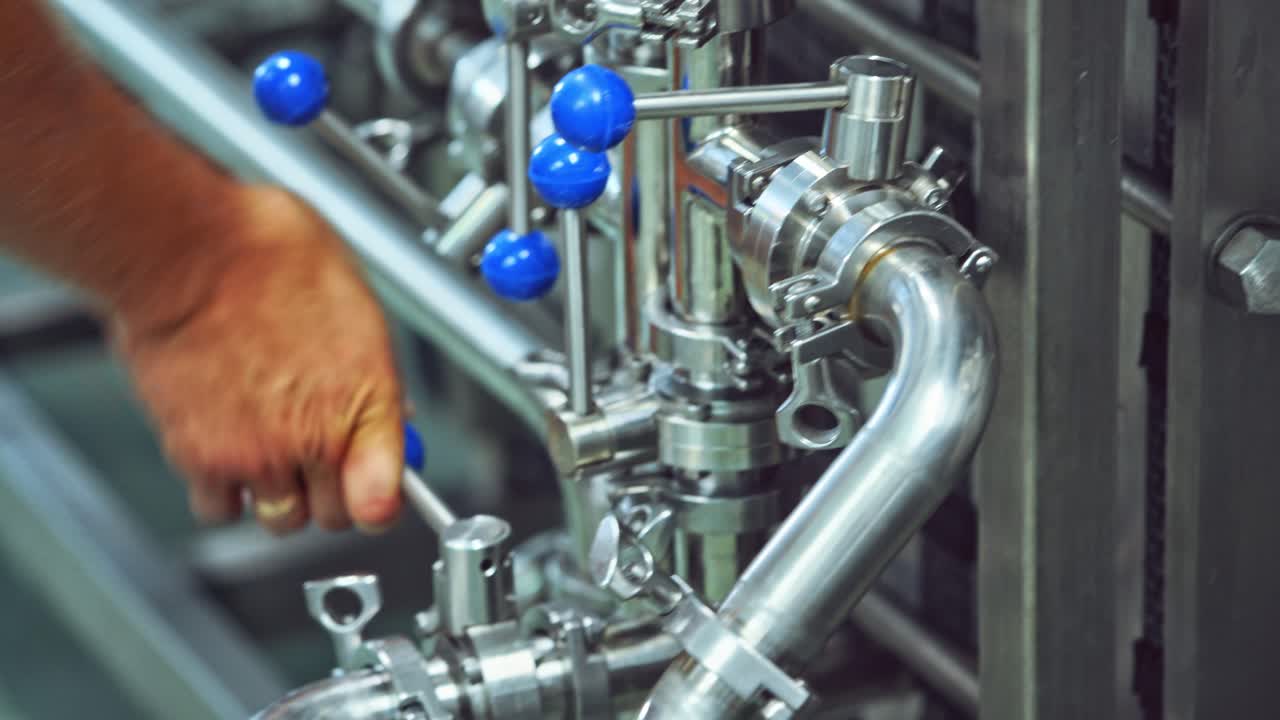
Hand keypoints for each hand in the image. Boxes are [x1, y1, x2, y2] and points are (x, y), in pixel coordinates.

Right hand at [112, 186, 404, 532]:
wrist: (189, 250)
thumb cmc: (269, 255)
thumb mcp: (356, 304)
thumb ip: (371, 372)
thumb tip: (386, 409)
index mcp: (366, 398)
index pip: (386, 499)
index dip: (381, 502)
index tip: (375, 494)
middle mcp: (314, 436)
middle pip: (333, 516)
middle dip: (329, 492)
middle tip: (315, 456)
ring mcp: (257, 453)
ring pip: (280, 518)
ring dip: (277, 494)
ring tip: (266, 448)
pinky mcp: (201, 457)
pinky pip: (220, 506)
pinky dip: (221, 490)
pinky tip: (225, 449)